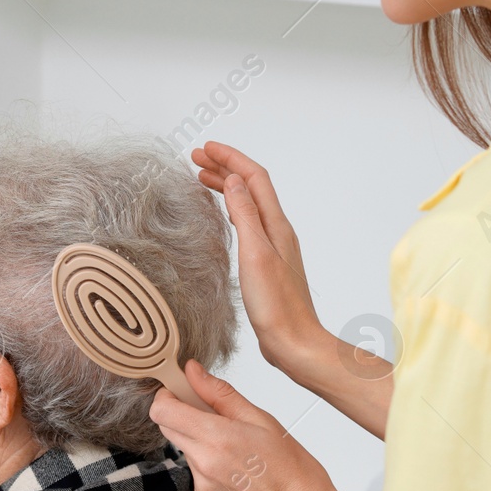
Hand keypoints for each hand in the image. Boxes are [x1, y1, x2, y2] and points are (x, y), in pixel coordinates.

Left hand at [151, 360, 373, 490]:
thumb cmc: (293, 469)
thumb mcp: (262, 420)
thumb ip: (220, 394)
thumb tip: (193, 371)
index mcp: (217, 438)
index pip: (162, 411)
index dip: (167, 397)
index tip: (180, 392)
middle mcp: (203, 464)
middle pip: (168, 429)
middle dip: (183, 416)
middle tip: (214, 415)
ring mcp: (202, 487)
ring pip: (185, 451)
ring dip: (200, 443)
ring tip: (237, 450)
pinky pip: (196, 475)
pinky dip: (209, 468)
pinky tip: (237, 472)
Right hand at [191, 142, 326, 369]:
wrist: (294, 342)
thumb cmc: (276, 305)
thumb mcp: (255, 253)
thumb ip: (245, 214)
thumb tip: (236, 179)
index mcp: (275, 225)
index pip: (254, 177)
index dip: (230, 158)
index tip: (205, 148)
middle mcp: (277, 231)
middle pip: (251, 186)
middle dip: (225, 167)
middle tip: (196, 159)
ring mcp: (273, 246)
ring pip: (249, 204)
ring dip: (227, 186)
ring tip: (203, 178)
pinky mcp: (267, 263)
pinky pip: (248, 223)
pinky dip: (231, 209)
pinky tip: (223, 215)